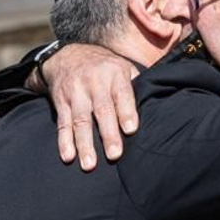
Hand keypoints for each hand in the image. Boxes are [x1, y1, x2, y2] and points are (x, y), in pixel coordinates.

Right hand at [42, 45, 139, 170]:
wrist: (67, 55)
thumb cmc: (104, 67)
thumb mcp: (123, 67)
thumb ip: (136, 85)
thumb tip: (158, 107)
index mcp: (115, 74)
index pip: (122, 94)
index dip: (126, 112)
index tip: (130, 130)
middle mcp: (94, 82)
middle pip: (102, 110)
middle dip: (108, 134)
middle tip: (114, 155)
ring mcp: (76, 92)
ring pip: (81, 120)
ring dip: (84, 143)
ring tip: (89, 165)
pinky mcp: (61, 102)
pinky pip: (63, 123)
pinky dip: (64, 140)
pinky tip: (68, 156)